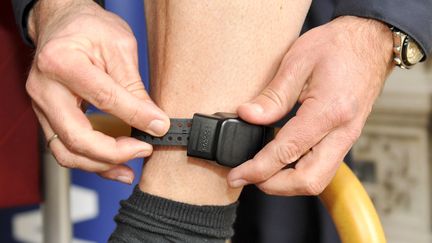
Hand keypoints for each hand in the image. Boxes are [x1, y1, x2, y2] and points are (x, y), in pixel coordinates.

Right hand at [26, 0, 169, 183]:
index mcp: (62, 62)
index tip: (159, 127)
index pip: (103, 98)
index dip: (135, 116)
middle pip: (75, 137)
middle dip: (113, 153)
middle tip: (143, 150)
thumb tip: (154, 121)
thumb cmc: (90, 28)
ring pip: (65, 151)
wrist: (63, 23)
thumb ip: (134, 87)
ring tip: (129, 170)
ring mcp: (41, 106)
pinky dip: (91, 160)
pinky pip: (65, 147)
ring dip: (100, 166)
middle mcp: (44, 88)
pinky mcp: (48, 117)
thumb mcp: (119, 47)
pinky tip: (114, 164)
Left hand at [227, 16, 393, 194]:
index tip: (237, 175)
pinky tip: (281, 159)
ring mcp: (347, 138)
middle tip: (247, 176)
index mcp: (329, 111)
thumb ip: (272, 96)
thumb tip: (248, 116)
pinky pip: (322, 167)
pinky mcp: (345, 138)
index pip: (288, 152)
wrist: (370, 41)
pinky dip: (298, 171)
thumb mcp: (298, 62)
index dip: (258, 169)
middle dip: (273, 186)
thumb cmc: (337, 46)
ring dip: (286, 182)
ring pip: (317, 179)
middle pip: (308, 181)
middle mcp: (343, 132)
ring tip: (261, 169)